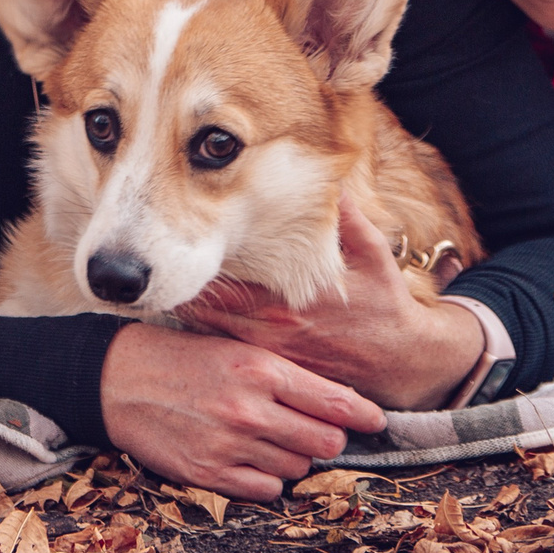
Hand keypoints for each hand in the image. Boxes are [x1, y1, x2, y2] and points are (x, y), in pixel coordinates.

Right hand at [101, 321, 384, 501]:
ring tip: (271, 439)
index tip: (376, 419)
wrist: (118, 379)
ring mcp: (229, 446)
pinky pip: (265, 491)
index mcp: (260, 369)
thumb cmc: (181, 357)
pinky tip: (250, 458)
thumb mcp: (235, 347)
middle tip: (316, 430)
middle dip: (327, 438)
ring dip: (293, 457)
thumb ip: (282, 371)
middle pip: (325, 442)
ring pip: (297, 468)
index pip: (335, 402)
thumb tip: (334, 399)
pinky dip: (266, 479)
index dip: (363, 414)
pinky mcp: (209, 474)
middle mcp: (250, 410)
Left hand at [178, 196, 483, 411]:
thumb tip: (333, 179)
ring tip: (157, 298)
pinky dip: (207, 345)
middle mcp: (271, 332)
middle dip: (178, 294)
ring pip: (212, 339)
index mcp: (287, 301)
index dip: (190, 270)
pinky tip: (187, 333)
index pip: (224, 284)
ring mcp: (271, 357)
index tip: (166, 251)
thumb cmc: (386, 306)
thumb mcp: (374, 254)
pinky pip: (230, 358)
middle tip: (148, 276)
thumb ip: (349, 218)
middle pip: (207, 314)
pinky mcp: (276, 373)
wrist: (405, 365)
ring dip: (190, 319)